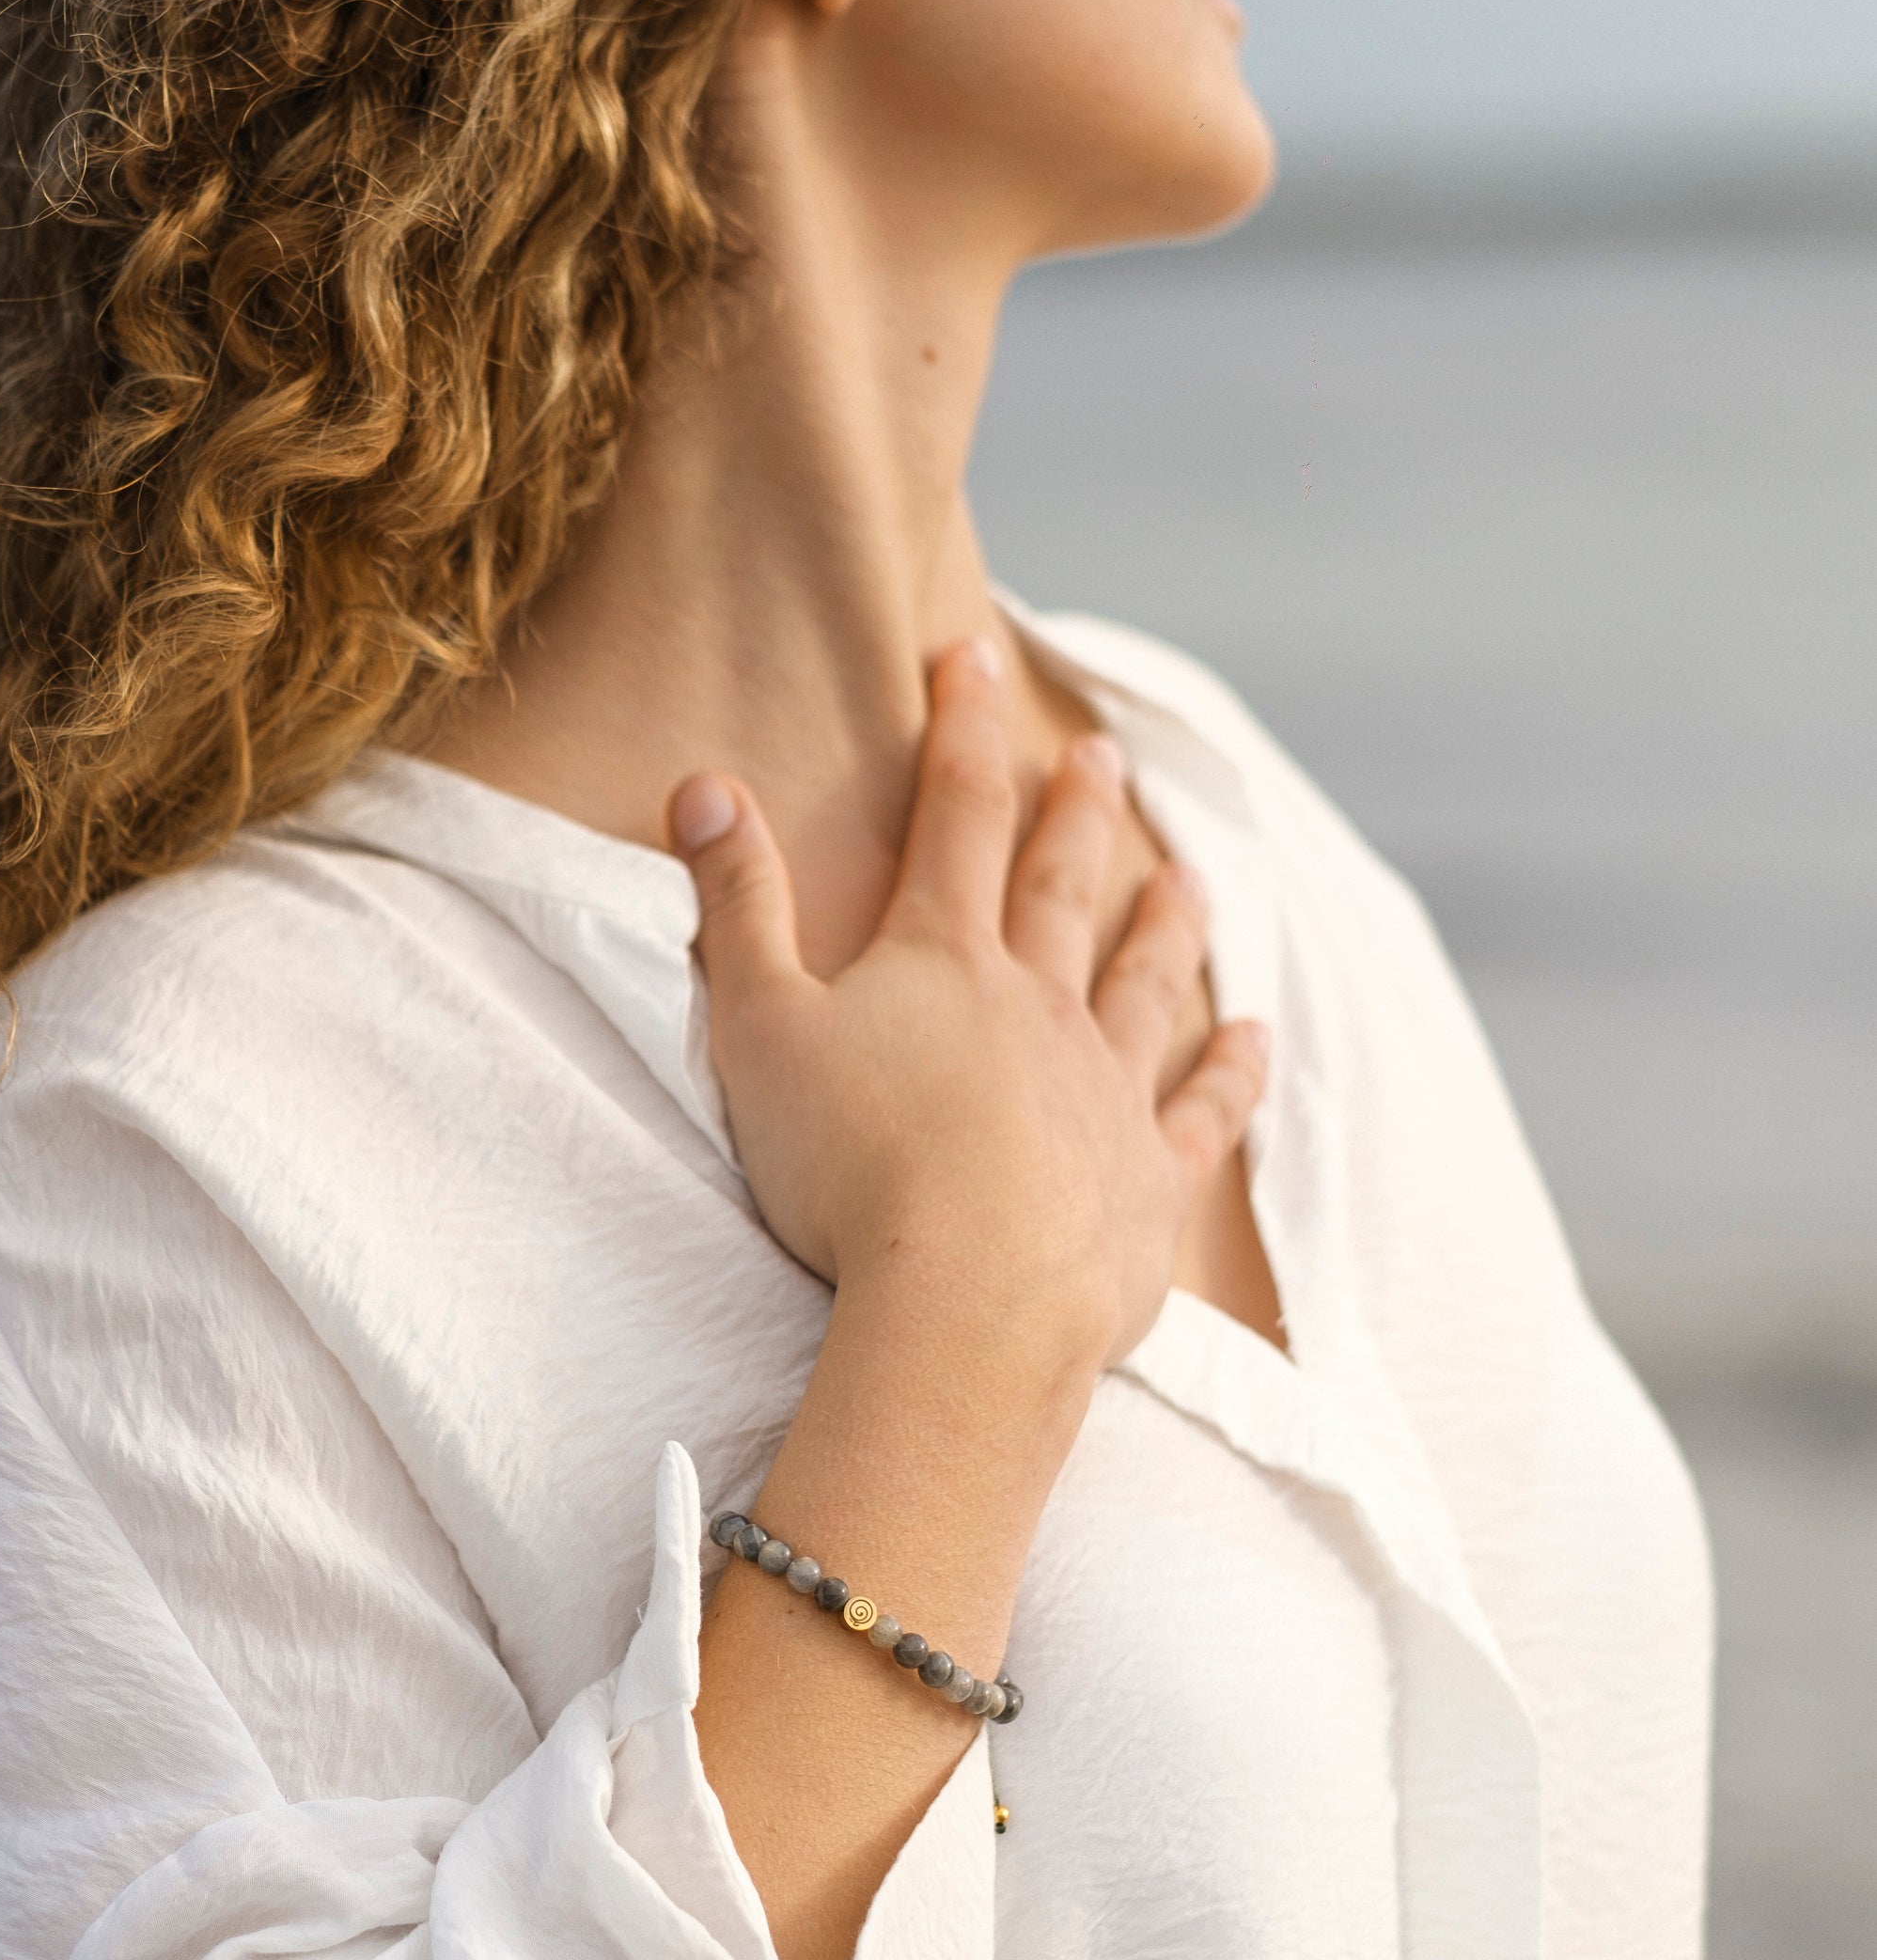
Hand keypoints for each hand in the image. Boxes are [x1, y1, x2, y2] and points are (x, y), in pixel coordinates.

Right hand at [670, 637, 1267, 1369]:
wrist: (967, 1305)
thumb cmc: (848, 1172)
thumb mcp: (760, 1029)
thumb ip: (737, 906)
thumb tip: (705, 785)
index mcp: (943, 961)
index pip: (954, 815)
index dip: (962, 727)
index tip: (974, 655)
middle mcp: (1039, 1005)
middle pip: (1062, 885)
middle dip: (1074, 811)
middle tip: (1098, 755)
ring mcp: (1104, 1089)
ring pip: (1143, 983)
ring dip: (1164, 924)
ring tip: (1187, 877)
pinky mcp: (1146, 1179)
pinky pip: (1201, 1112)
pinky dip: (1231, 1074)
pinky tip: (1254, 1039)